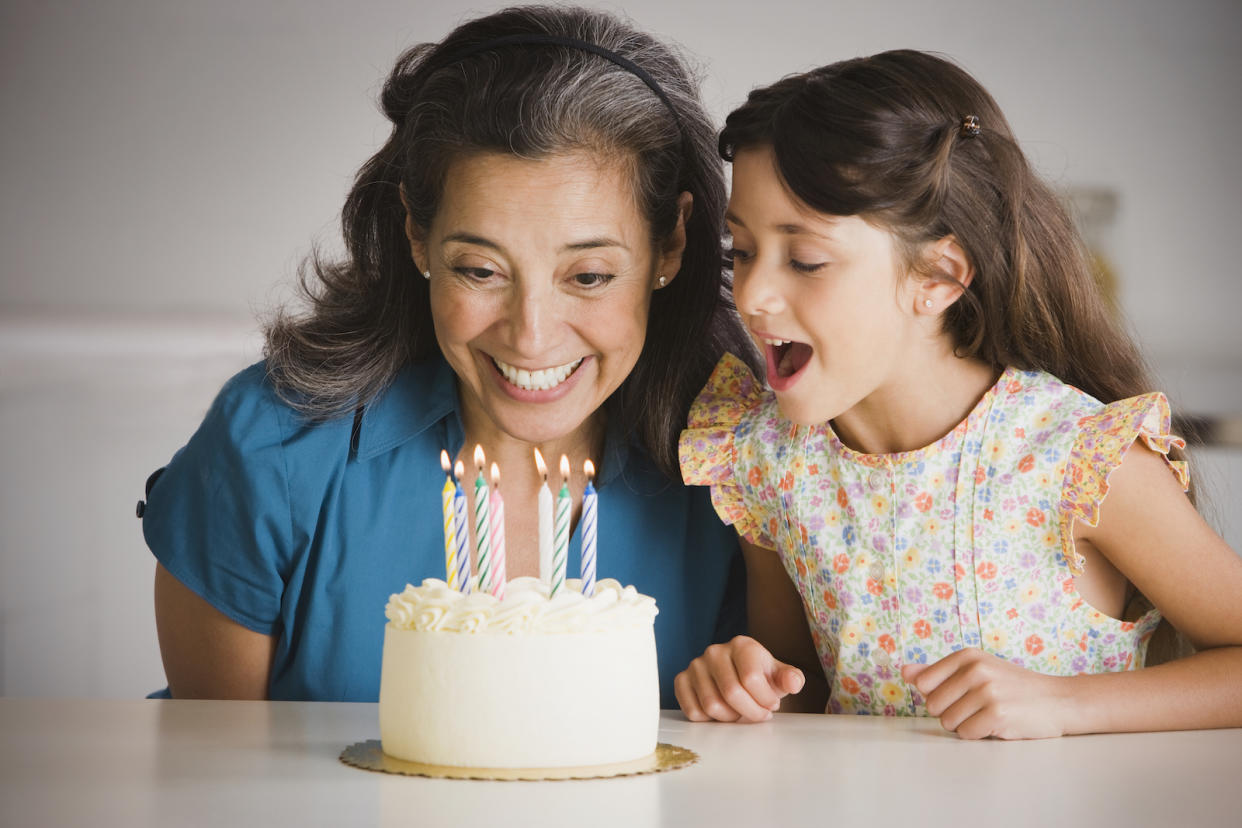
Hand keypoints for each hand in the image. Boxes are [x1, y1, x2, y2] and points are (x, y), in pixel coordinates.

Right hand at [675, 635, 805, 722]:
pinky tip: (722, 712)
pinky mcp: (681, 680)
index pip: (751, 679)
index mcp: (742, 645)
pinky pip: (693, 711)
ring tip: (740, 712)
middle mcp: (715, 651)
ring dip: (730, 718)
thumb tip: (792, 683)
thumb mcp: (780, 677)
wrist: (739, 677)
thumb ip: (791, 679)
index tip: (772, 705)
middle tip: (759, 714)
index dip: (765, 700)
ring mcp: (695, 665)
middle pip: (731, 694)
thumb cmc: (762, 678)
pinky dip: (709, 720)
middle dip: (750, 713)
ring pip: (711, 705)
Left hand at [902, 648, 1070, 739]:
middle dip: (952, 712)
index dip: (939, 695)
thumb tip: (904, 672)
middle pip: (933, 706)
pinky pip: (966, 734)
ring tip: (989, 714)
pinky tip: (998, 724)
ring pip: (948, 722)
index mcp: (966, 656)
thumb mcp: (977, 670)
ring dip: (966, 725)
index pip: (924, 684)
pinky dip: (979, 735)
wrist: (1058, 700)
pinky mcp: (997, 714)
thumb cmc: (1012, 686)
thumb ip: (938, 672)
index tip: (961, 693)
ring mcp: (987, 691)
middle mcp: (975, 669)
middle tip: (978, 706)